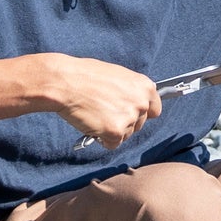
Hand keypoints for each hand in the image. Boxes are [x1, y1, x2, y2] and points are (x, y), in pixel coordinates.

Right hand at [36, 53, 165, 147]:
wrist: (65, 82)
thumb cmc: (86, 76)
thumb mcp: (117, 76)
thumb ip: (130, 90)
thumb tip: (133, 102)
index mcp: (145, 86)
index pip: (154, 110)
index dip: (141, 114)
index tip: (131, 115)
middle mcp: (141, 103)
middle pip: (139, 124)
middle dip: (124, 122)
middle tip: (104, 113)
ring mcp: (129, 118)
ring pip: (125, 135)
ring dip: (111, 131)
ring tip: (95, 115)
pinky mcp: (115, 131)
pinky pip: (112, 144)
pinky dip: (102, 139)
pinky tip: (92, 124)